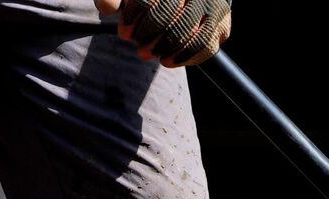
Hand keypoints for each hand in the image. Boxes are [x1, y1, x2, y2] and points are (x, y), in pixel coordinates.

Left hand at [95, 0, 231, 67]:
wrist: (190, 0)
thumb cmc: (157, 0)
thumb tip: (106, 7)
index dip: (134, 17)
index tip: (124, 34)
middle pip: (169, 15)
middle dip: (150, 37)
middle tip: (140, 49)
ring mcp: (212, 4)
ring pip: (191, 34)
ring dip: (168, 51)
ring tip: (153, 56)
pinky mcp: (222, 22)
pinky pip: (206, 46)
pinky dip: (186, 58)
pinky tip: (170, 62)